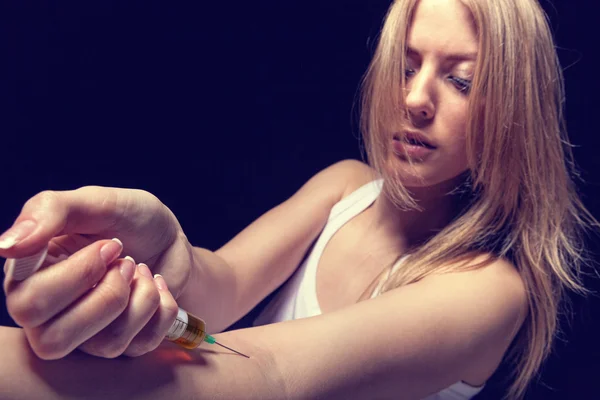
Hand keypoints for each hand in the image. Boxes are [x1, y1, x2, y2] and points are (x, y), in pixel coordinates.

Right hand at [1, 187, 194, 358]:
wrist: (169, 237)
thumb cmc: (127, 218)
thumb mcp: (94, 201)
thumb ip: (49, 211)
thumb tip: (6, 246)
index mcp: (29, 279)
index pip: (27, 305)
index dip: (79, 275)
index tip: (110, 245)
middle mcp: (49, 316)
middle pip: (55, 339)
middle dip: (108, 294)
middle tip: (125, 259)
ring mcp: (88, 335)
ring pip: (106, 345)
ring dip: (140, 297)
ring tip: (141, 269)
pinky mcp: (125, 343)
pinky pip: (143, 344)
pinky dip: (162, 306)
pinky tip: (157, 284)